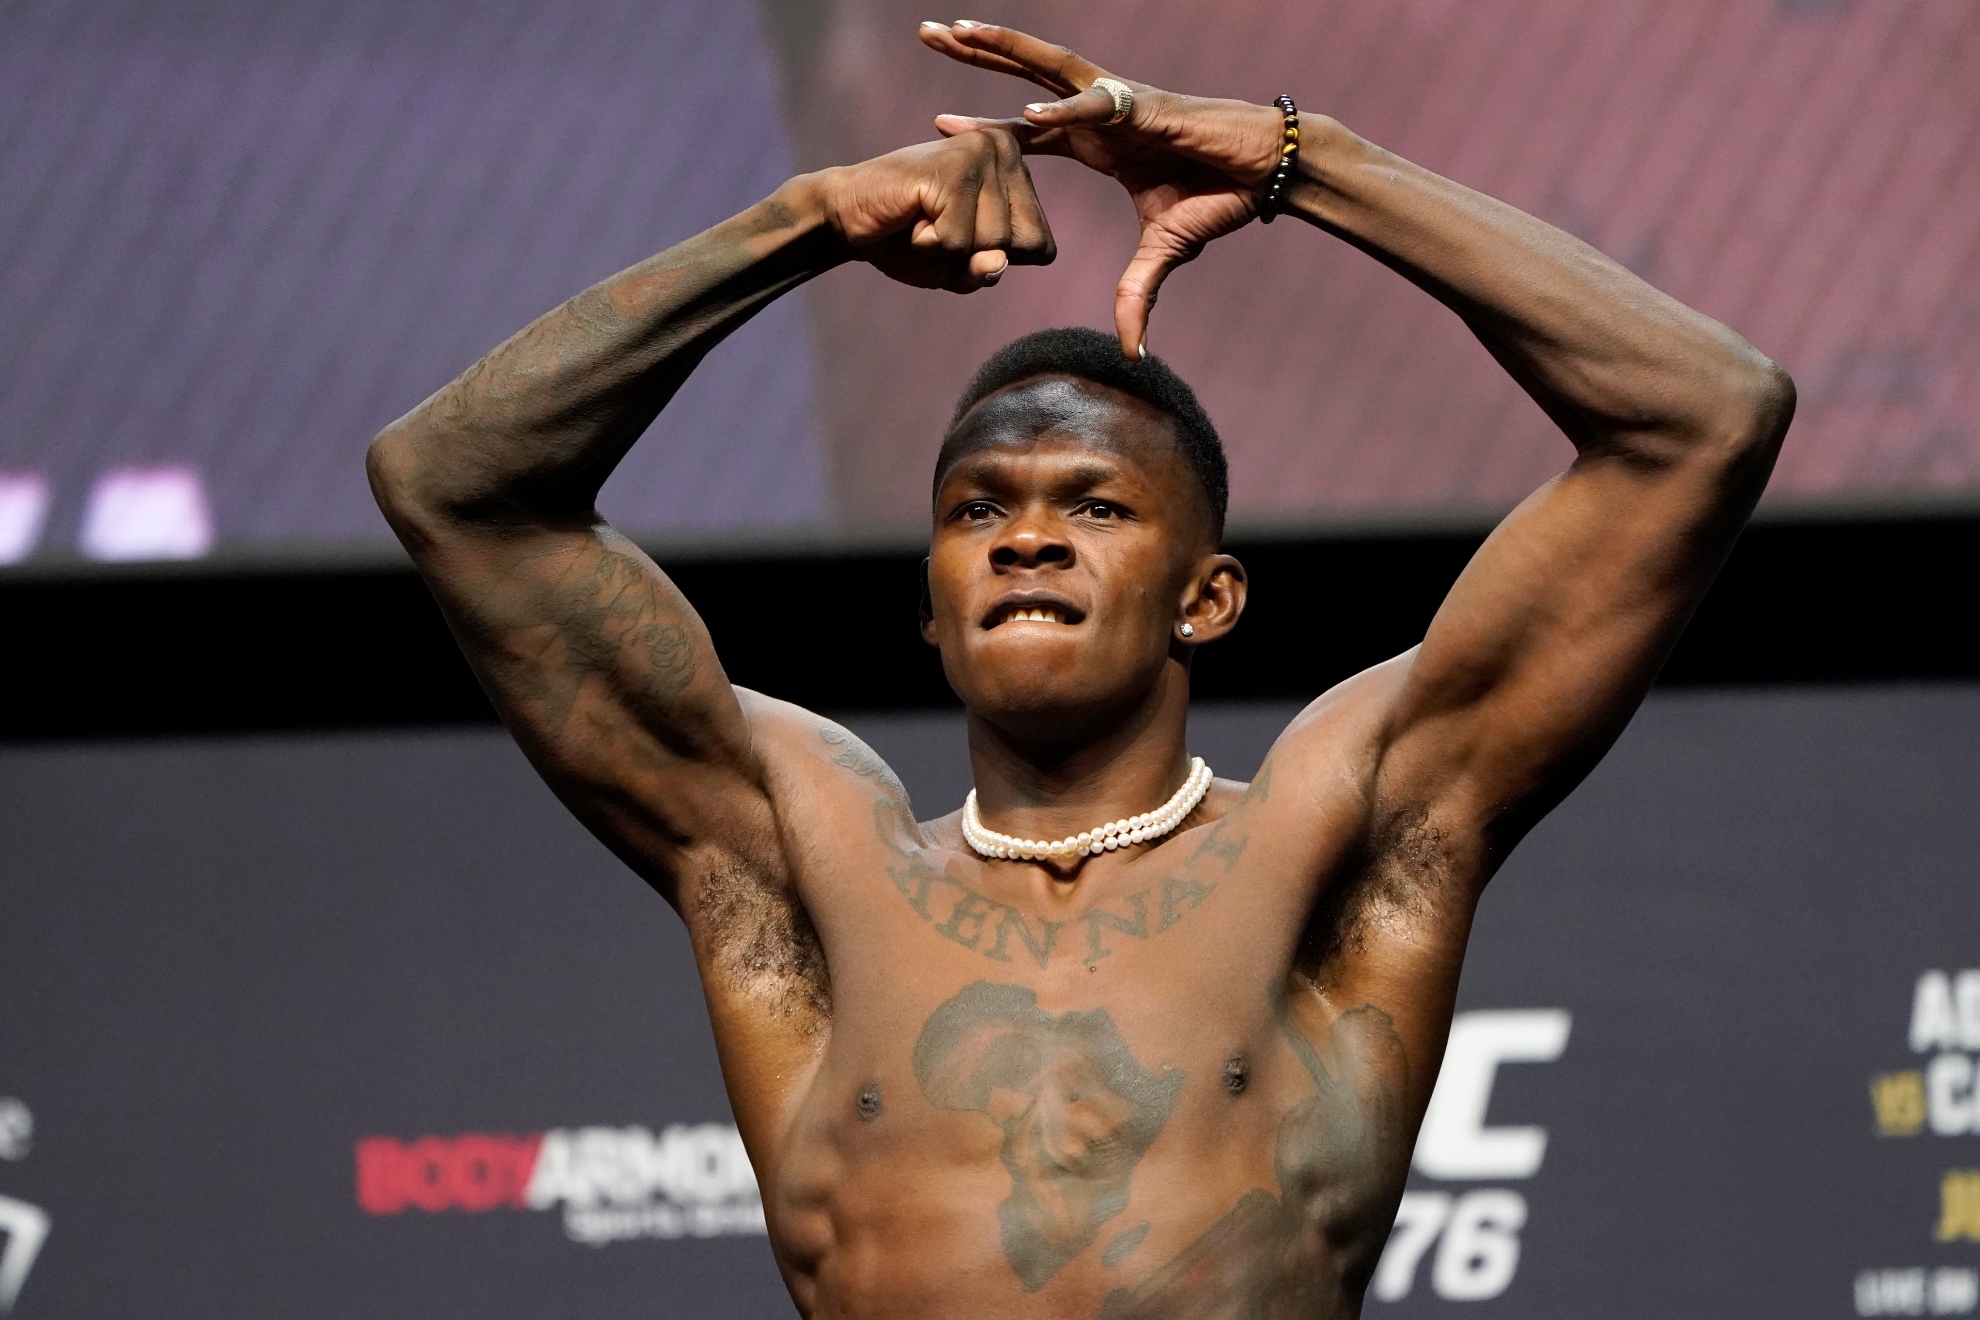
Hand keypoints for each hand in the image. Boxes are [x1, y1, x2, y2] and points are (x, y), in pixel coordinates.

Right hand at [814, 130, 1055, 293]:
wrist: (848, 216)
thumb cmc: (908, 240)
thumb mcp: (959, 269)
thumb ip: (987, 270)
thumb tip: (997, 261)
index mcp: (1017, 169)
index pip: (1043, 248)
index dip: (998, 260)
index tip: (961, 235)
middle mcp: (1005, 150)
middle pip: (1023, 246)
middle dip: (977, 255)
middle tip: (939, 227)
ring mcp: (981, 153)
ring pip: (993, 243)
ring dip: (950, 250)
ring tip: (923, 219)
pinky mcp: (954, 167)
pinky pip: (958, 241)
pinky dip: (929, 245)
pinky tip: (912, 216)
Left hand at [920, 21, 1285, 356]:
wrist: (1267, 171)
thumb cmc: (1220, 196)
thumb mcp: (1165, 251)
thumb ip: (1136, 292)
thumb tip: (1130, 349)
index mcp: (1097, 139)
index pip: (1027, 129)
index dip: (985, 126)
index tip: (937, 124)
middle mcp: (1100, 110)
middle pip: (1026, 75)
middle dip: (976, 53)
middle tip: (927, 32)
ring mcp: (1120, 102)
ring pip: (1050, 66)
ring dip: (1003, 48)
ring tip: (958, 30)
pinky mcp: (1147, 108)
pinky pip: (1098, 107)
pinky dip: (1065, 111)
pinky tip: (1029, 113)